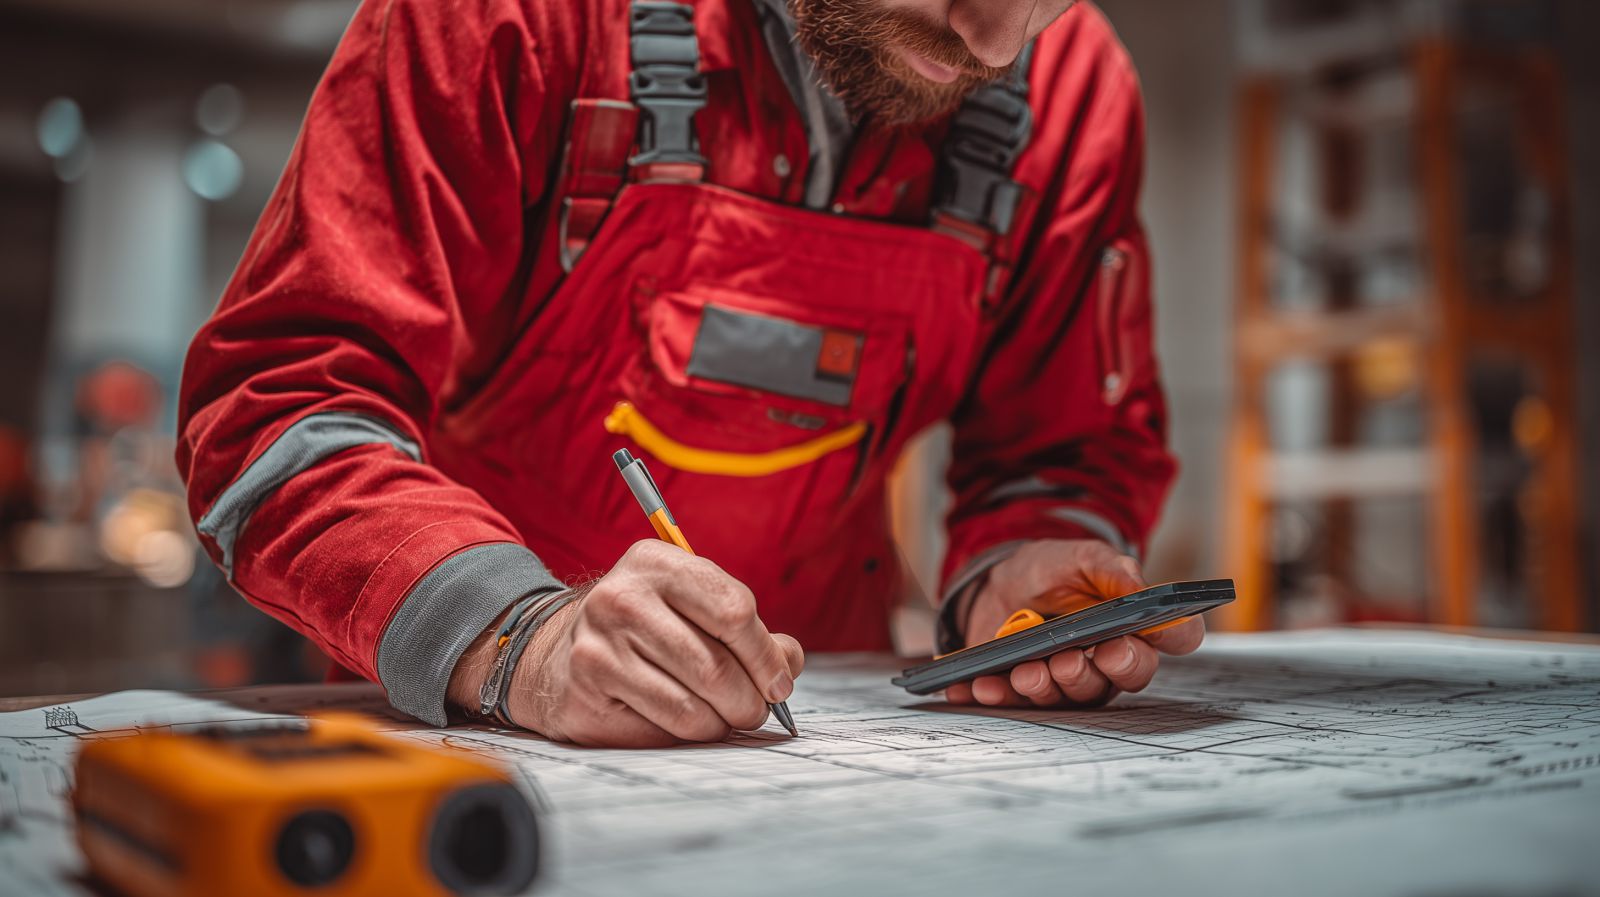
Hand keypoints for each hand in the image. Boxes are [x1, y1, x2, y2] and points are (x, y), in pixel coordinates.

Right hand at [449, 540, 803, 746]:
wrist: (556, 652)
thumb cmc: (646, 629)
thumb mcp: (692, 607)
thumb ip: (748, 631)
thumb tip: (788, 663)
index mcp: (657, 563)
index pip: (734, 611)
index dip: (766, 656)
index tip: (779, 682)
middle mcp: (622, 599)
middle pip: (717, 669)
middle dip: (750, 701)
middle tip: (755, 711)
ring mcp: (598, 647)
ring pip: (693, 710)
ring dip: (721, 724)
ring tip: (722, 718)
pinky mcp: (586, 694)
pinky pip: (661, 732)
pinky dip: (686, 736)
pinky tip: (682, 723)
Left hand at [944, 539, 1202, 708]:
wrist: (999, 580)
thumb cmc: (1051, 570)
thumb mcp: (1080, 558)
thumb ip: (1112, 570)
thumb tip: (1140, 588)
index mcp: (1135, 625)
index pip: (1176, 636)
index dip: (1172, 637)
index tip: (1146, 635)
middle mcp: (1110, 660)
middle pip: (1122, 678)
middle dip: (1094, 672)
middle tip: (1070, 661)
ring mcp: (1070, 680)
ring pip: (1073, 697)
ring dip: (1048, 687)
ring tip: (1025, 672)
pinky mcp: (1030, 690)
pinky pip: (1020, 702)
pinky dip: (1000, 695)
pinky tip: (981, 686)